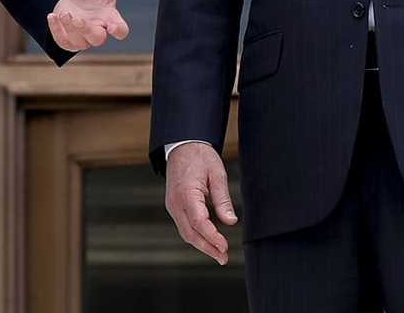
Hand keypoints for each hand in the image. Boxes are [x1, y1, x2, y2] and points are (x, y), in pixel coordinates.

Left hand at [47, 0, 140, 50]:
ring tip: (64, 14)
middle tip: (77, 19)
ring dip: (71, 28)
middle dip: (87, 30)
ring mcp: (82, 37)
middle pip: (98, 39)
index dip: (119, 31)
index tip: (113, 27)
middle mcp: (97, 30)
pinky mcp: (67, 39)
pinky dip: (56, 30)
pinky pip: (62, 41)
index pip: (121, 30)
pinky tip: (53, 16)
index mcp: (110, 18)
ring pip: (79, 42)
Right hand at [165, 142, 236, 263]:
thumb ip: (222, 199)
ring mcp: (172, 205)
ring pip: (186, 232)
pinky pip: (184, 225)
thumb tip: (231, 221)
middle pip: (190, 233)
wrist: (182, 145)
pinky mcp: (174, 206)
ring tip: (219, 254)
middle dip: (207, 248)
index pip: (199, 222)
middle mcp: (175, 202)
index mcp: (186, 193)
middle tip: (224, 258)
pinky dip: (196, 235)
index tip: (225, 247)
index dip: (212, 237)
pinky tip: (208, 241)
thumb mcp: (217, 173)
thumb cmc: (200, 157)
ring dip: (202, 245)